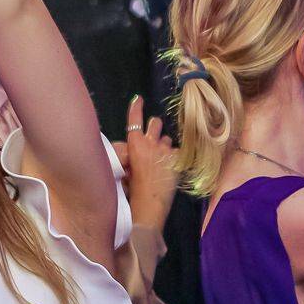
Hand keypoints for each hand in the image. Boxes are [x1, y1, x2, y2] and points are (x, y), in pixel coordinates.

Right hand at [114, 96, 176, 229]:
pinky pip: (178, 153)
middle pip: (155, 123)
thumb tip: (133, 155)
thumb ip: (130, 157)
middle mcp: (150, 143)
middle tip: (154, 135)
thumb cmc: (132, 190)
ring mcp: (166, 150)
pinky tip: (171, 169)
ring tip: (162, 158)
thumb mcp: (125, 170)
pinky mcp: (178, 159)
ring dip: (166, 145)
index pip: (134, 119)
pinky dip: (175, 158)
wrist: (149, 205)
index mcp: (134, 145)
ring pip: (168, 138)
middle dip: (155, 126)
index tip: (138, 98)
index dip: (136, 107)